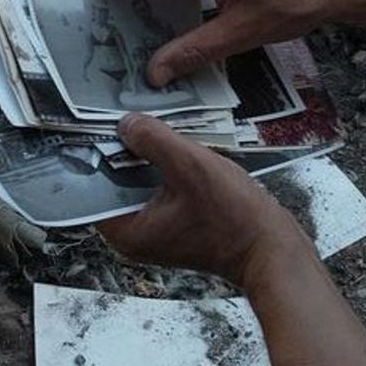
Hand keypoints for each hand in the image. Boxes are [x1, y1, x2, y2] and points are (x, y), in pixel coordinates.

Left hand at [97, 114, 311, 288]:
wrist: (273, 248)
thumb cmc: (234, 218)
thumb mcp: (191, 167)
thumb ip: (153, 140)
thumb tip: (126, 123)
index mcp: (128, 231)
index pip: (92, 189)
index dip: (94, 154)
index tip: (96, 124)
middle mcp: (137, 235)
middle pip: (115, 184)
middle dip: (123, 151)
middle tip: (130, 118)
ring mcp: (158, 231)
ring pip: (139, 184)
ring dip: (147, 159)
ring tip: (154, 128)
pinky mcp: (178, 225)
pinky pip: (160, 189)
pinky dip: (165, 170)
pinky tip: (178, 149)